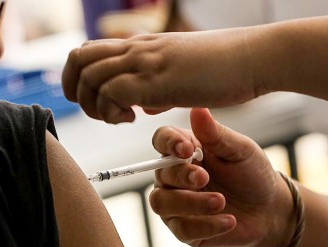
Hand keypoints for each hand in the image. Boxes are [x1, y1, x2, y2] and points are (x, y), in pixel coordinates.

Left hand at [62, 30, 255, 123]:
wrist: (252, 58)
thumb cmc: (220, 68)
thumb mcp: (178, 76)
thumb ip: (155, 89)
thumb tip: (144, 105)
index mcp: (139, 45)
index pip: (87, 52)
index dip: (81, 78)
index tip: (101, 101)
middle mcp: (135, 49)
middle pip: (77, 59)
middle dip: (76, 90)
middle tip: (101, 111)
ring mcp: (144, 62)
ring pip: (89, 77)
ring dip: (95, 105)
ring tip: (121, 118)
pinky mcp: (155, 80)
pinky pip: (111, 94)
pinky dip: (111, 112)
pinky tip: (133, 120)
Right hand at [149, 108, 294, 246]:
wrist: (270, 209)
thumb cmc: (251, 173)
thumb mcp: (240, 150)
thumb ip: (216, 134)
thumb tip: (197, 109)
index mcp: (184, 150)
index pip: (161, 140)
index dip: (168, 143)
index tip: (187, 150)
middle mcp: (173, 175)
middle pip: (160, 173)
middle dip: (182, 176)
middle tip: (205, 178)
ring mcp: (175, 202)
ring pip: (161, 202)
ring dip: (189, 203)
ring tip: (221, 202)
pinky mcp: (183, 227)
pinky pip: (180, 229)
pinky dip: (205, 226)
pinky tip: (229, 221)